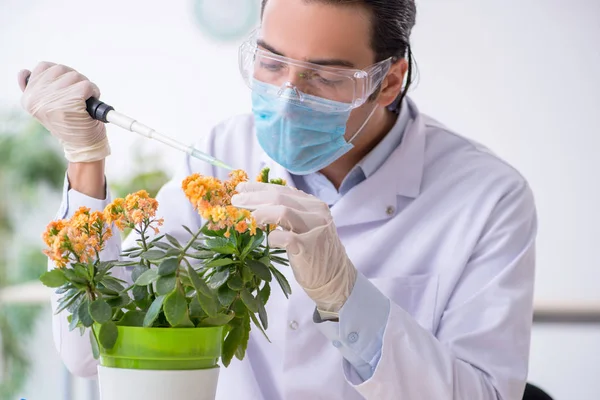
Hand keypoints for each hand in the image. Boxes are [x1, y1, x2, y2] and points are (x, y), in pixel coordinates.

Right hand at [18, 62, 109, 162]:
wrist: (83, 146)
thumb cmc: (68, 125)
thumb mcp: (45, 108)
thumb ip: (35, 90)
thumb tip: (24, 71)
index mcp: (28, 98)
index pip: (43, 67)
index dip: (60, 75)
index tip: (66, 89)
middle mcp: (37, 98)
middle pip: (61, 69)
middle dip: (74, 79)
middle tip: (78, 96)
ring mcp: (53, 99)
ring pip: (75, 75)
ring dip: (85, 86)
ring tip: (84, 101)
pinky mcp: (71, 102)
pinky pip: (86, 85)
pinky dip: (94, 92)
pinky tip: (91, 103)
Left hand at [231, 182, 356, 312]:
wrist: (335, 277)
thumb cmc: (313, 251)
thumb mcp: (305, 226)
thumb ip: (289, 212)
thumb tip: (256, 201)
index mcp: (314, 204)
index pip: (282, 190)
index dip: (258, 188)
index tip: (241, 189)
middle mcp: (316, 213)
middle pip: (279, 197)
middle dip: (253, 198)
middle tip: (235, 202)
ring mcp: (314, 229)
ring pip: (282, 212)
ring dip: (260, 214)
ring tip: (246, 219)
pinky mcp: (309, 248)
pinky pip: (285, 237)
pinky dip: (271, 238)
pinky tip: (267, 241)